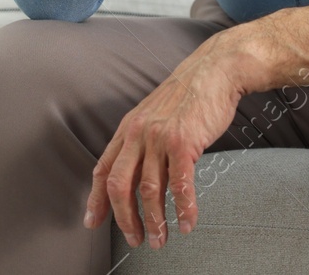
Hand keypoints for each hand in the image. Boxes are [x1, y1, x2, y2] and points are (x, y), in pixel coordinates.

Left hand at [83, 37, 244, 247]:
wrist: (215, 71)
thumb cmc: (189, 93)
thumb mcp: (154, 113)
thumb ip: (142, 140)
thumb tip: (138, 171)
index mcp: (128, 128)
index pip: (103, 169)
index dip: (96, 199)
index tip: (93, 221)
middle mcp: (138, 133)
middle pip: (120, 185)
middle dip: (125, 219)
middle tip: (135, 238)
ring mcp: (160, 138)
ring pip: (149, 190)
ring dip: (155, 221)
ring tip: (161, 238)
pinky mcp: (183, 143)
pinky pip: (180, 186)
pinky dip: (183, 209)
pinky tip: (187, 222)